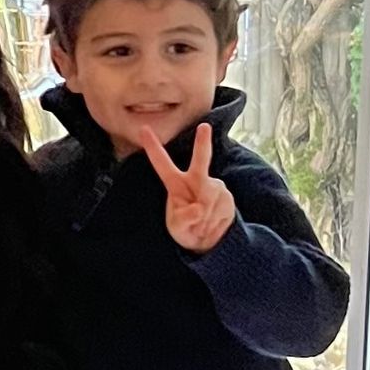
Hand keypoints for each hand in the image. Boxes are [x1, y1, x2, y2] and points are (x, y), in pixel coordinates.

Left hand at [140, 123, 235, 253]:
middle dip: (202, 144)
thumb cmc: (186, 230)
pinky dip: (216, 221)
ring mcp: (214, 186)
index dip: (153, 148)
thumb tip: (199, 209)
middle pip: (200, 161)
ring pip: (210, 197)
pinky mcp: (226, 196)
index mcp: (176, 184)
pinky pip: (221, 208)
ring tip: (202, 225)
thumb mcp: (178, 228)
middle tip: (203, 128)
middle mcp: (196, 180)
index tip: (143, 129)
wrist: (208, 241)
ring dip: (206, 218)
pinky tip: (213, 224)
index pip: (162, 164)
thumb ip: (185, 219)